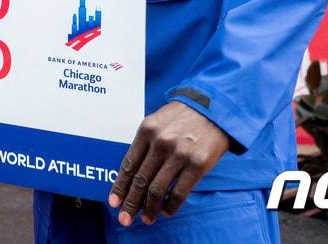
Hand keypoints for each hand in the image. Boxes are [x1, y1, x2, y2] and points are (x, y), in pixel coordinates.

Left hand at [106, 101, 230, 224]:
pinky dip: (171, 205)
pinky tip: (166, 211)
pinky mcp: (198, 164)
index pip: (128, 165)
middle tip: (125, 218)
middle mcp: (160, 142)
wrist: (214, 109)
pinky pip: (180, 191)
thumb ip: (144, 144)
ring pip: (158, 189)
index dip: (120, 187)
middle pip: (140, 180)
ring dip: (150, 208)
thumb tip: (132, 174)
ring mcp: (179, 154)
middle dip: (131, 203)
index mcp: (146, 131)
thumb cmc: (182, 117)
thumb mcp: (157, 122)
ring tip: (147, 218)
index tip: (114, 202)